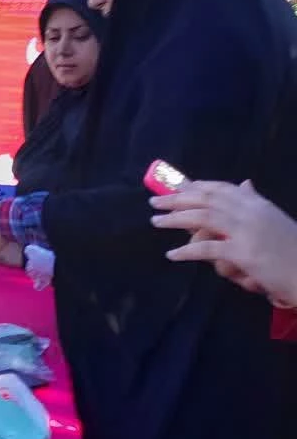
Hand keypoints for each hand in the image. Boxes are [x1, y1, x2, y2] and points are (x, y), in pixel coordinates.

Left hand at [152, 179, 296, 306]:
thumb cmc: (292, 252)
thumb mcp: (274, 222)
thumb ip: (255, 204)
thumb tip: (244, 184)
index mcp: (258, 205)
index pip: (222, 189)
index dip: (196, 186)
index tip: (175, 187)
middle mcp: (251, 212)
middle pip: (206, 199)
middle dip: (177, 198)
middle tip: (155, 201)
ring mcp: (247, 231)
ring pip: (202, 218)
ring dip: (175, 219)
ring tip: (156, 222)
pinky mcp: (243, 253)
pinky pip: (207, 249)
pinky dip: (186, 252)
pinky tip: (172, 254)